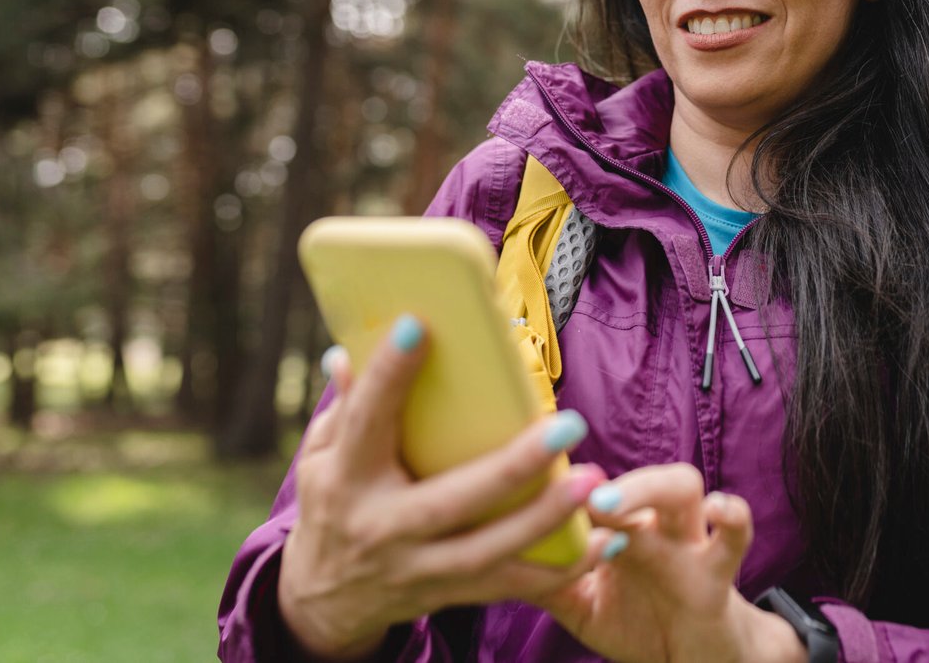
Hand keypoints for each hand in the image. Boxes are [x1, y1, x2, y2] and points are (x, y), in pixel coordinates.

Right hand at [276, 317, 624, 660]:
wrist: (325, 600)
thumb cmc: (334, 503)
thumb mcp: (322, 456)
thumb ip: (345, 407)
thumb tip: (347, 351)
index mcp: (346, 479)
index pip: (366, 421)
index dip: (388, 376)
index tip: (419, 327)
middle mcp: (382, 527)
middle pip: (452, 500)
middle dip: (514, 466)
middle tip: (571, 425)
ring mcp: (417, 568)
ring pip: (488, 551)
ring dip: (547, 518)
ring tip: (593, 481)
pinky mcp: (447, 594)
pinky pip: (511, 586)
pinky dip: (562, 570)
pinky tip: (606, 542)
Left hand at [539, 465, 807, 662]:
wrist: (695, 661)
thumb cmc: (639, 623)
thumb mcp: (583, 607)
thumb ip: (548, 579)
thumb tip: (492, 558)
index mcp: (622, 528)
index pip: (597, 486)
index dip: (569, 480)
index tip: (533, 475)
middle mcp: (655, 524)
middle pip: (641, 474)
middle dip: (609, 479)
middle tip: (577, 497)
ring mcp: (688, 543)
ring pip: (682, 488)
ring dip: (647, 488)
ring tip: (611, 507)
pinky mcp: (717, 574)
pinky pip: (735, 538)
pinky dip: (733, 518)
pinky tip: (718, 509)